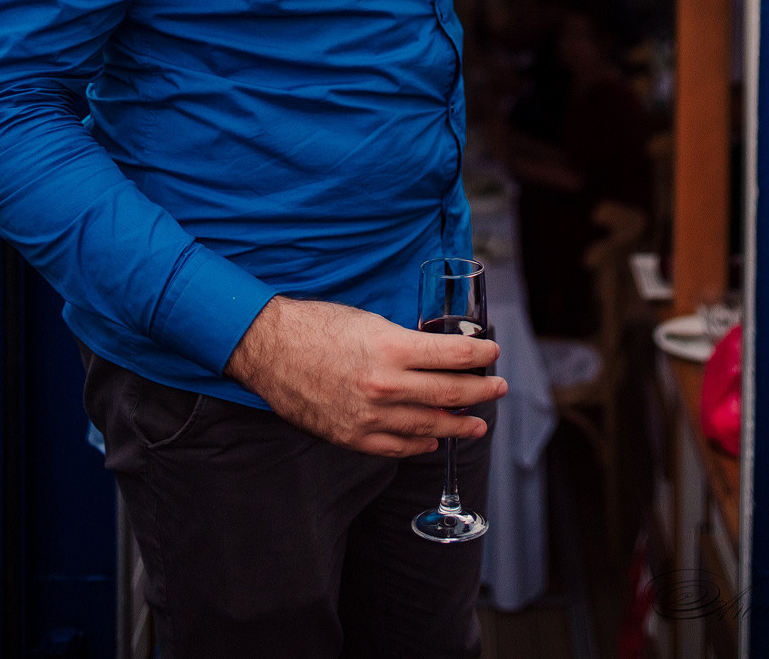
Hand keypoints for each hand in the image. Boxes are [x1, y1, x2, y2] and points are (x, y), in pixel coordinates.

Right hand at [225, 296, 505, 456]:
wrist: (271, 350)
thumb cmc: (319, 327)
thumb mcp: (370, 322)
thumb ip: (405, 343)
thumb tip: (437, 355)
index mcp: (392, 349)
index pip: (453, 355)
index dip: (480, 355)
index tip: (493, 353)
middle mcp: (385, 386)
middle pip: (450, 394)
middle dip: (481, 391)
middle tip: (498, 388)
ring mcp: (369, 417)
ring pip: (429, 426)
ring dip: (459, 425)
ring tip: (478, 423)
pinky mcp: (352, 437)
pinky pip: (397, 447)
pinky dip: (420, 444)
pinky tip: (433, 438)